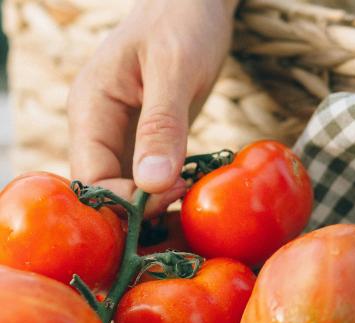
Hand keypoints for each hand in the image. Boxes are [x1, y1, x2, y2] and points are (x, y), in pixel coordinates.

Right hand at [68, 0, 237, 216]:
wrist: (197, 3)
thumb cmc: (182, 22)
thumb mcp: (173, 70)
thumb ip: (162, 125)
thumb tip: (153, 184)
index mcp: (91, 108)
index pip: (92, 176)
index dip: (125, 199)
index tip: (171, 195)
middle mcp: (100, 125)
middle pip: (106, 186)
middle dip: (140, 205)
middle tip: (185, 200)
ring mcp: (124, 131)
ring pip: (128, 183)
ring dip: (155, 199)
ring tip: (191, 198)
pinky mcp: (149, 134)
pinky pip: (149, 172)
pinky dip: (168, 186)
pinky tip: (191, 188)